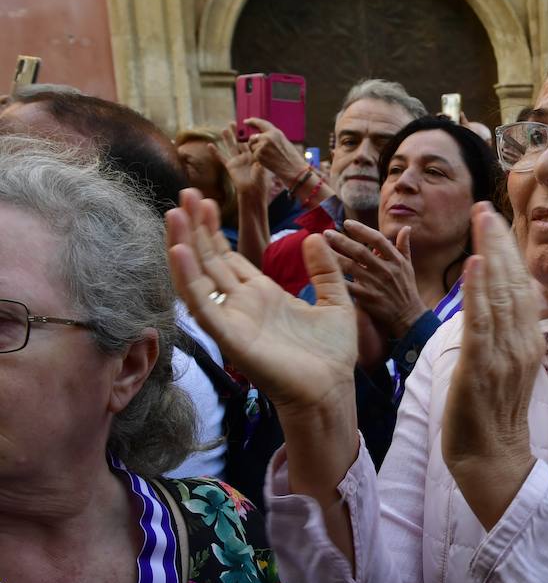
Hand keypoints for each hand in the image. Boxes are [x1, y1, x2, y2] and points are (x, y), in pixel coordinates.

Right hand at [165, 188, 357, 410]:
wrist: (331, 389)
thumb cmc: (332, 354)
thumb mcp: (337, 301)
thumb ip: (325, 270)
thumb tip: (315, 236)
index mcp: (263, 295)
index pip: (229, 257)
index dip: (215, 231)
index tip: (205, 200)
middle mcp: (242, 304)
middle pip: (209, 260)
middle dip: (196, 228)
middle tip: (185, 193)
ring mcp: (232, 319)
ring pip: (198, 277)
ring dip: (184, 245)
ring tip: (175, 212)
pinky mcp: (229, 336)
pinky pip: (202, 305)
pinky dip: (188, 278)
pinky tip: (178, 250)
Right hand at [215, 126, 268, 204]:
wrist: (252, 193)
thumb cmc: (261, 183)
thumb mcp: (263, 171)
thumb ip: (260, 163)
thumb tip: (259, 157)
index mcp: (255, 156)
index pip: (251, 143)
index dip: (248, 135)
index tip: (247, 127)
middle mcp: (245, 157)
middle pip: (240, 141)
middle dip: (236, 132)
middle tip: (232, 122)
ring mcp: (237, 161)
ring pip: (231, 147)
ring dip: (227, 138)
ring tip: (223, 129)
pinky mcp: (230, 166)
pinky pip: (221, 158)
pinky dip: (215, 152)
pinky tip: (210, 145)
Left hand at [246, 118, 310, 184]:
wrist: (294, 169)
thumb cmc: (291, 157)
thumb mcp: (283, 141)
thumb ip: (271, 137)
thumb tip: (258, 136)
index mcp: (275, 132)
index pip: (261, 123)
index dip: (252, 121)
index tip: (246, 121)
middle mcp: (267, 137)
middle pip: (253, 137)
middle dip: (254, 142)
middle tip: (262, 149)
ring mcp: (262, 146)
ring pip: (252, 146)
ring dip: (256, 151)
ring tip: (269, 156)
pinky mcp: (259, 154)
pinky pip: (253, 154)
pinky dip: (258, 158)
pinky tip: (268, 160)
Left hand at [323, 220, 428, 339]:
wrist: (409, 317)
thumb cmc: (407, 289)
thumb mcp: (409, 266)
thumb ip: (404, 246)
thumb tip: (405, 228)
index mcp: (395, 260)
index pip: (378, 240)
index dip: (362, 230)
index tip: (347, 223)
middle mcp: (385, 270)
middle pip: (360, 252)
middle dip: (342, 240)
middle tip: (326, 232)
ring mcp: (376, 284)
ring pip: (351, 268)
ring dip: (334, 257)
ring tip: (320, 249)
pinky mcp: (367, 299)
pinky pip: (348, 287)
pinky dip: (337, 280)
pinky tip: (323, 273)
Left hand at [441, 203, 540, 526]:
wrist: (491, 460)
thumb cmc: (492, 418)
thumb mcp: (507, 369)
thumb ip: (505, 335)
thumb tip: (501, 305)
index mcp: (528, 342)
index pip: (521, 287)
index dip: (509, 251)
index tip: (496, 221)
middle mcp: (521, 343)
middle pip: (514, 282)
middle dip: (500, 241)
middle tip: (486, 207)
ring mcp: (504, 355)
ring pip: (500, 294)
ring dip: (490, 253)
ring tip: (481, 220)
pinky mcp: (481, 367)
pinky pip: (481, 323)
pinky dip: (478, 291)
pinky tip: (475, 263)